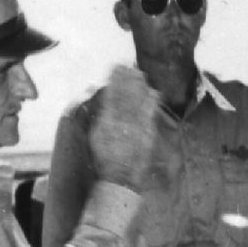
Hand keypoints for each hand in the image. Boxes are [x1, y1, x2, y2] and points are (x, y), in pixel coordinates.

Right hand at [90, 65, 161, 192]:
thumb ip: (95, 117)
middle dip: (128, 79)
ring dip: (139, 87)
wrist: (120, 180)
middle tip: (130, 66)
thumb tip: (97, 99)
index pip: (111, 95)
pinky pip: (149, 115)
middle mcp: (121, 123)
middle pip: (126, 96)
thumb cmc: (103, 161)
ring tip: (140, 73)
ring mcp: (136, 129)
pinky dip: (151, 103)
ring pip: (138, 103)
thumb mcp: (94, 138)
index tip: (116, 68)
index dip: (115, 80)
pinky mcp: (147, 136)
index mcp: (106, 122)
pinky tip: (153, 93)